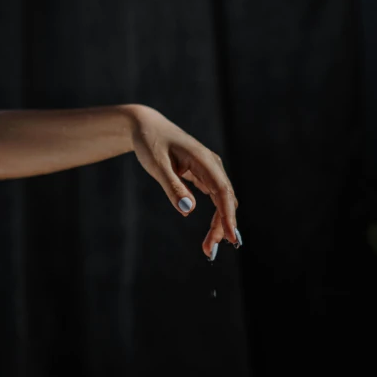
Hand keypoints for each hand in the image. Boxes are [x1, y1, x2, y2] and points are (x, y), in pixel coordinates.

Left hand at [126, 105, 240, 257]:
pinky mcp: (203, 175)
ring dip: (219, 223)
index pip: (222, 191)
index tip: (231, 237)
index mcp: (204, 160)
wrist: (146, 126)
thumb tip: (189, 210)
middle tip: (210, 251)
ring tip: (209, 246)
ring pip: (222, 201)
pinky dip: (215, 215)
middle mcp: (212, 165)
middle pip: (225, 199)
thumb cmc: (150, 142)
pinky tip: (212, 230)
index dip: (228, 215)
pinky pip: (215, 198)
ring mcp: (209, 170)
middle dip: (222, 226)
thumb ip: (173, 187)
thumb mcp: (157, 166)